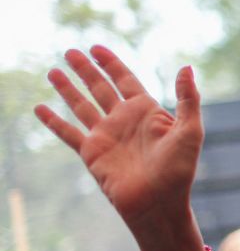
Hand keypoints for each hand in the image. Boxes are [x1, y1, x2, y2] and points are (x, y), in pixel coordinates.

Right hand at [34, 47, 206, 250]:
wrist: (158, 203)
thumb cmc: (179, 170)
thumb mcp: (189, 130)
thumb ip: (188, 98)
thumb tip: (186, 67)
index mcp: (147, 112)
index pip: (125, 79)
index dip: (111, 63)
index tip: (96, 47)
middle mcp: (124, 121)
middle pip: (100, 87)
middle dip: (86, 69)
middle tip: (70, 51)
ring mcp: (106, 136)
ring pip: (82, 105)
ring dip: (67, 88)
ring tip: (53, 71)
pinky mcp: (91, 153)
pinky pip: (68, 133)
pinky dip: (53, 121)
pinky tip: (39, 108)